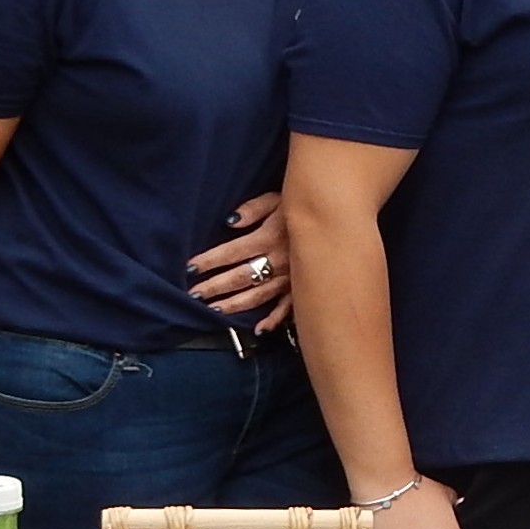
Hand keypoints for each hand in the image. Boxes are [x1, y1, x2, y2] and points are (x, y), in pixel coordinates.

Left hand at [189, 192, 292, 330]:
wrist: (339, 217)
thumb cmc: (305, 205)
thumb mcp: (278, 198)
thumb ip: (253, 208)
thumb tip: (230, 221)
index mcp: (268, 237)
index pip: (231, 252)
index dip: (209, 261)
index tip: (190, 268)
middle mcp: (277, 260)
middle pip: (240, 277)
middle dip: (215, 287)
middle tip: (194, 295)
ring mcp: (290, 277)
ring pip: (259, 295)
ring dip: (235, 304)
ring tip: (215, 310)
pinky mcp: (302, 285)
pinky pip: (288, 307)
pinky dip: (274, 320)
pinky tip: (259, 329)